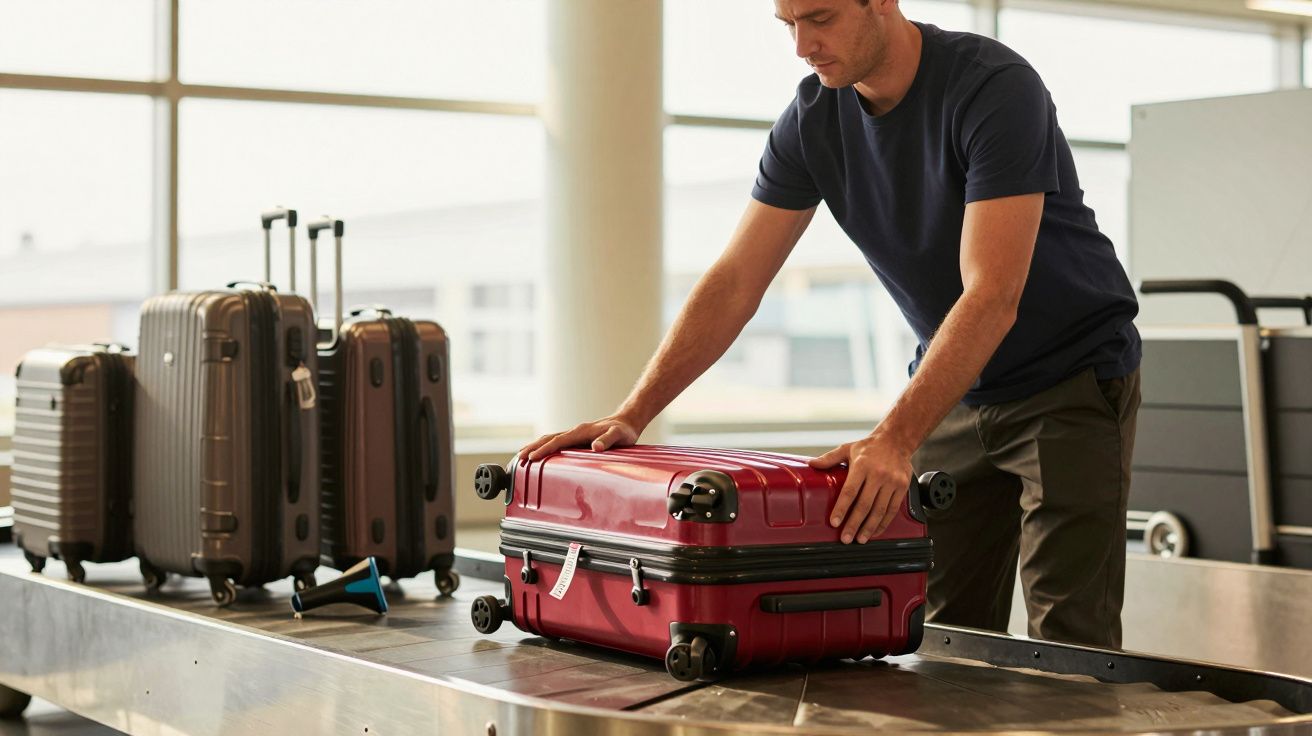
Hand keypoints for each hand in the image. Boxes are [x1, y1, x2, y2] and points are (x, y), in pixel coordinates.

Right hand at [520, 415, 641, 461]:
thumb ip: (607, 440)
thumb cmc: (623, 431)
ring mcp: (574, 435)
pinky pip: (556, 442)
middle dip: (533, 448)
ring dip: (536, 447)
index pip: (558, 441)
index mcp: (581, 431)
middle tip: (519, 459)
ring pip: (550, 439)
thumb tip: (595, 447)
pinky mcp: (576, 439)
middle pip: (548, 438)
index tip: (532, 458)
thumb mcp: (619, 435)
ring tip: (522, 456)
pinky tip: (540, 454)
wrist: (627, 421)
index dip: (544, 450)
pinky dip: (545, 447)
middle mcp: (575, 432)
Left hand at [809, 433, 913, 544]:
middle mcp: (878, 474)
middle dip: (854, 524)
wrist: (896, 440)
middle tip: (846, 538)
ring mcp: (892, 482)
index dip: (842, 508)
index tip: (834, 522)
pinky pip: (892, 509)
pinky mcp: (902, 487)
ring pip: (880, 510)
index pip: (850, 491)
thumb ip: (829, 458)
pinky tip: (875, 531)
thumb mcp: (847, 448)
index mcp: (862, 465)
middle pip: (865, 505)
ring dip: (869, 527)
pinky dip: (883, 523)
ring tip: (860, 539)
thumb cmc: (869, 447)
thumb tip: (812, 464)